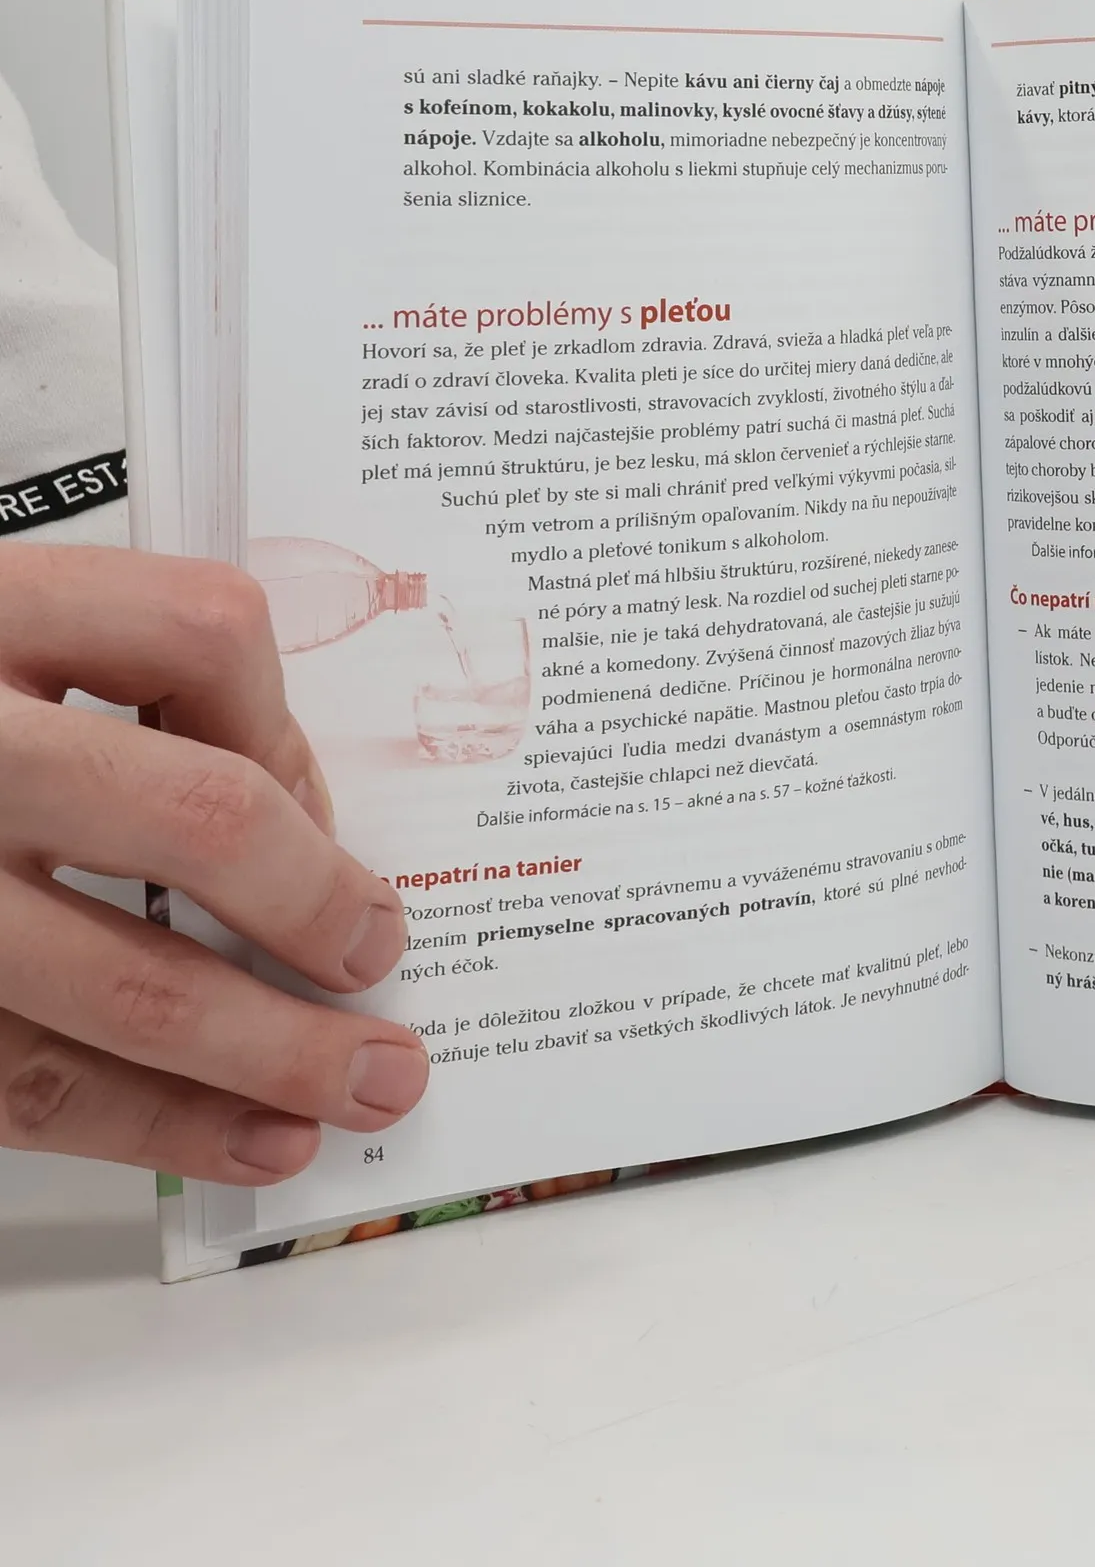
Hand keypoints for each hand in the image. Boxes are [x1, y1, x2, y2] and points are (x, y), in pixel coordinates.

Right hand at [0, 546, 425, 1182]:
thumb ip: (117, 691)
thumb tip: (302, 820)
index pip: (206, 632)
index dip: (293, 729)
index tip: (325, 808)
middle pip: (195, 819)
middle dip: (318, 906)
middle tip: (381, 955)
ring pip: (118, 984)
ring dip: (268, 1054)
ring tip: (365, 1085)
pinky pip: (25, 1085)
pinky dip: (155, 1126)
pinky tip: (242, 1139)